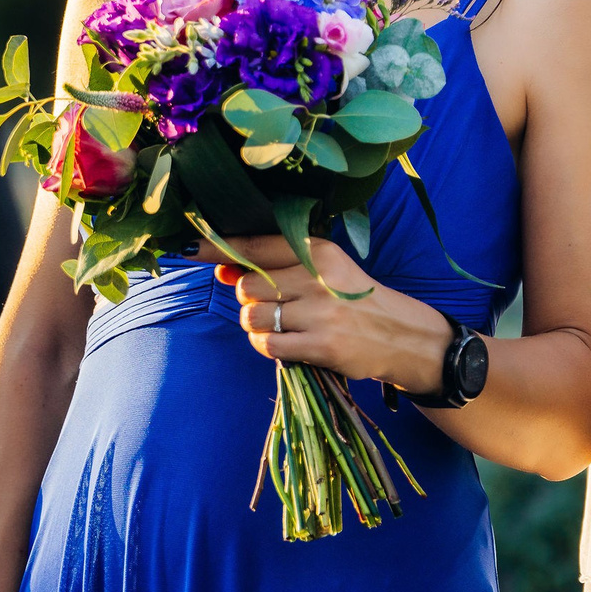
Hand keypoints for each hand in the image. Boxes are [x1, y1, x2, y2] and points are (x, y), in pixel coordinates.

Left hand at [200, 234, 451, 390]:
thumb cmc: (354, 299)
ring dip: (256, 324)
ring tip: (282, 325)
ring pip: (253, 317)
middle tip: (272, 306)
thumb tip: (222, 270)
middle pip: (247, 286)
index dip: (216, 249)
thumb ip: (274, 267)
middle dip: (248, 299)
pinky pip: (268, 345)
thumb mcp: (323, 270)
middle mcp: (317, 277)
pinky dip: (266, 345)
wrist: (402, 335)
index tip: (188, 248)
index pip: (253, 245)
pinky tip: (284, 342)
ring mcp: (320, 313)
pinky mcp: (321, 346)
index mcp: (317, 250)